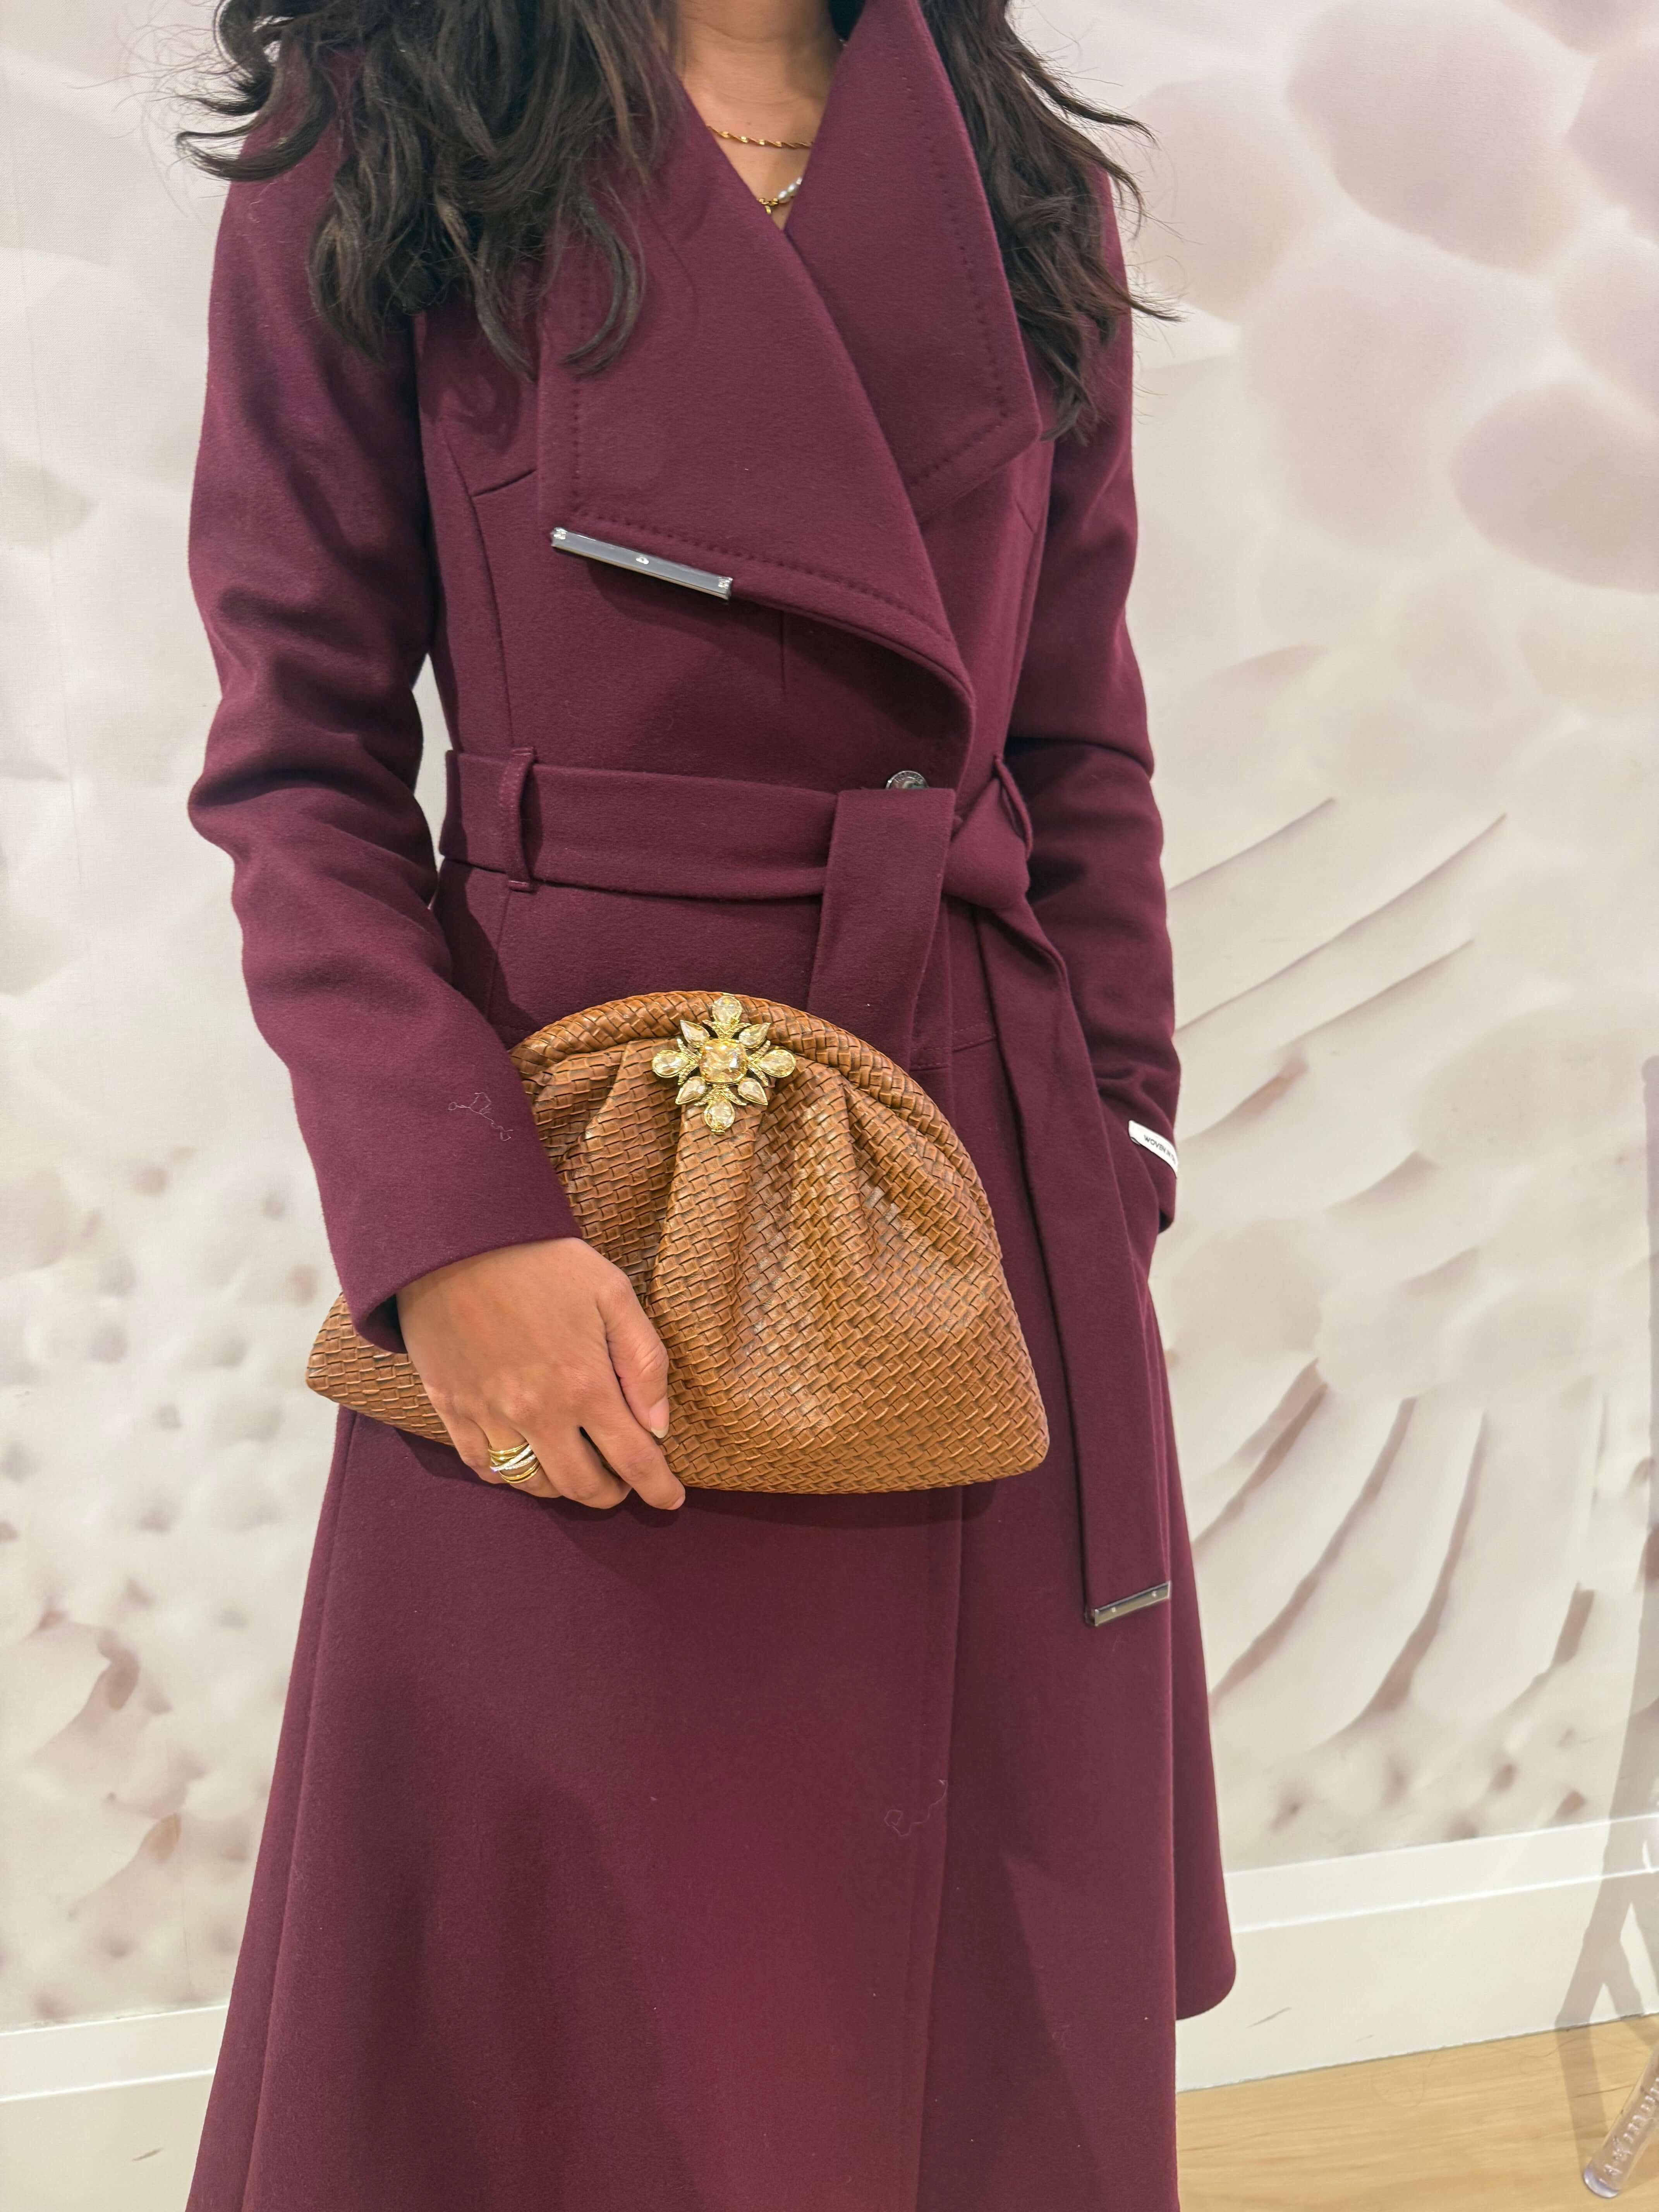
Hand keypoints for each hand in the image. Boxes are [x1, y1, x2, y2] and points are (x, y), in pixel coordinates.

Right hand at [395, 1238, 684, 1510]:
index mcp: (584, 1385)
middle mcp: (538, 1412)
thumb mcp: (612, 1292)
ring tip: (576, 1468)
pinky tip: (523, 1457)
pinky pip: (483, 1465)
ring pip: (533, 1483)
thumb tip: (659, 1425)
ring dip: (563, 1487)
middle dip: (611, 1494)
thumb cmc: (540, 1260)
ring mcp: (490, 1415)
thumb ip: (644, 1360)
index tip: (670, 1500)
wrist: (453, 1240)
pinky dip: (508, 1473)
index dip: (658, 1488)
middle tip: (622, 1481)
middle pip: (582, 1485)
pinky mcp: (452, 1408)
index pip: (633, 1461)